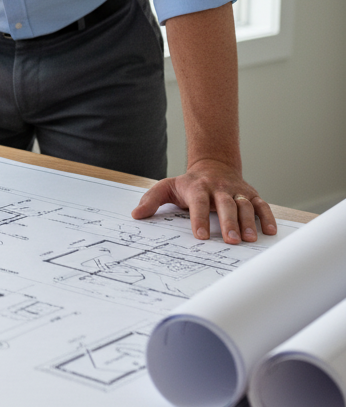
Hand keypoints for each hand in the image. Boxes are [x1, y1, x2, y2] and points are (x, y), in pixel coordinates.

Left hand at [131, 159, 277, 243]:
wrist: (213, 165)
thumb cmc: (189, 183)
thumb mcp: (167, 187)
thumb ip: (151, 200)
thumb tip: (136, 215)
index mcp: (197, 187)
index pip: (198, 203)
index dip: (199, 218)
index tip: (200, 235)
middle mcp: (218, 188)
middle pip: (224, 205)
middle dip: (228, 222)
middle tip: (230, 240)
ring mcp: (236, 191)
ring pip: (244, 205)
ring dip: (248, 222)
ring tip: (250, 239)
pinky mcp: (251, 195)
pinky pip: (262, 205)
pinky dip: (267, 216)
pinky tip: (270, 231)